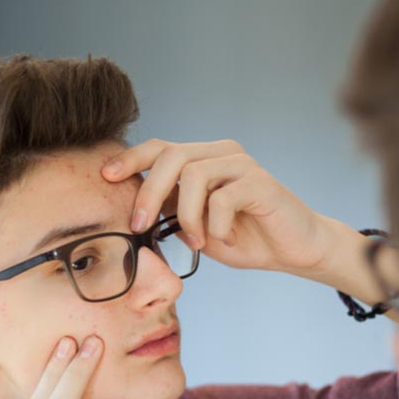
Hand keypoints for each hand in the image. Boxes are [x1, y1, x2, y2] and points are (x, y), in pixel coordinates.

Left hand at [102, 139, 335, 273]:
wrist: (292, 251)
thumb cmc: (242, 237)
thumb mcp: (194, 227)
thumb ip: (169, 212)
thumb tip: (130, 209)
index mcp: (202, 159)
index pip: (160, 148)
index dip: (130, 159)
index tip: (106, 177)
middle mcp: (221, 153)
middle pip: (171, 156)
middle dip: (148, 193)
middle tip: (140, 226)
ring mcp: (242, 165)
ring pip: (195, 176)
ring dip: (187, 216)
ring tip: (195, 241)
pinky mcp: (261, 182)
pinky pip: (223, 198)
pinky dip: (215, 225)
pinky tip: (225, 240)